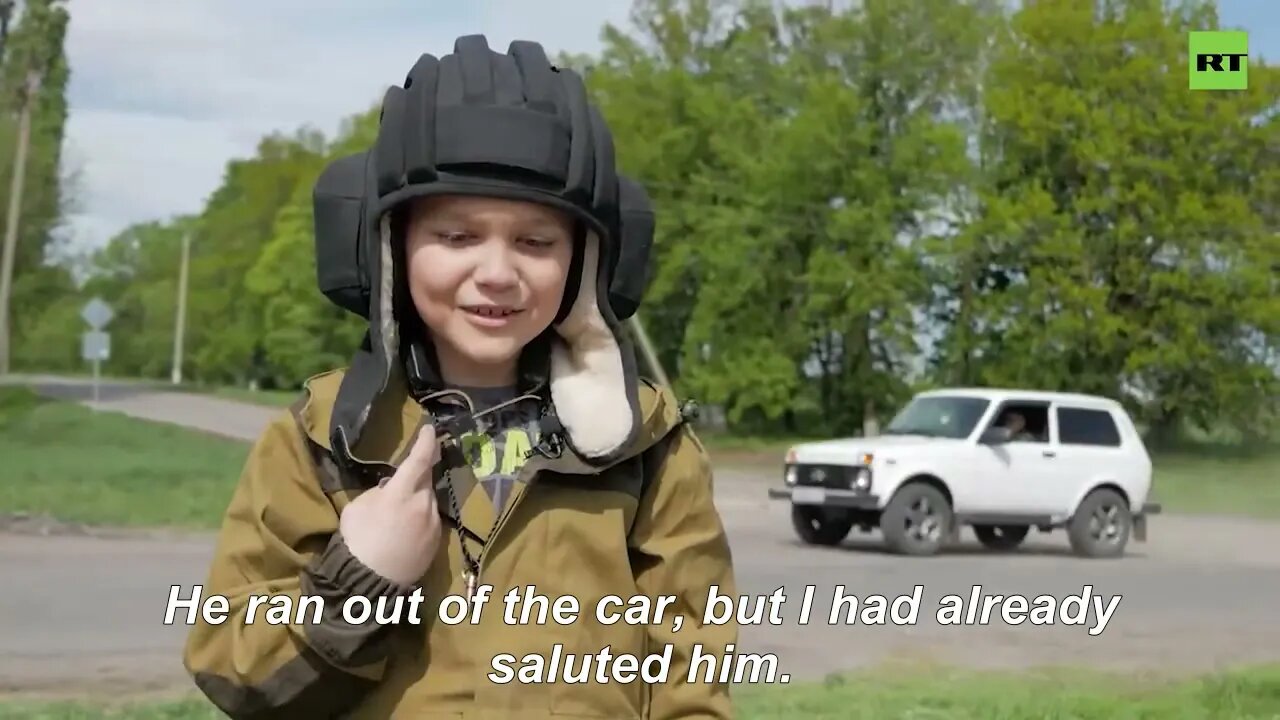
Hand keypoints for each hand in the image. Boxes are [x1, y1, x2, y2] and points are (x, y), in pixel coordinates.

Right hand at [339, 424, 444, 586]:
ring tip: (398, 514)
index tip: (430, 429)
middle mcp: (423, 504)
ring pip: (428, 501)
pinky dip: (421, 517)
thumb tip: (391, 489)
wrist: (371, 582)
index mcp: (402, 493)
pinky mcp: (437, 541)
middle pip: (426, 479)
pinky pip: (430, 520)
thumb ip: (378, 492)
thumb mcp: (357, 508)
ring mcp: (433, 523)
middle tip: (407, 476)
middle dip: (419, 473)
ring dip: (418, 498)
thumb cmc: (358, 542)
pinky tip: (405, 530)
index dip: (426, 442)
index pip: (419, 459)